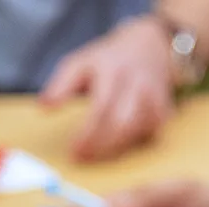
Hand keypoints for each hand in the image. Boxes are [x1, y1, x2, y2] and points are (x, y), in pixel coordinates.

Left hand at [40, 16, 174, 161]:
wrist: (149, 47)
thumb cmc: (108, 60)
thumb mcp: (80, 63)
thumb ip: (61, 85)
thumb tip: (44, 108)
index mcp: (112, 71)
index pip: (101, 107)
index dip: (88, 134)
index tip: (74, 151)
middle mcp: (136, 85)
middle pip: (121, 124)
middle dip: (101, 146)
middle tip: (83, 159)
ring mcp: (154, 99)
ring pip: (136, 133)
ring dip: (116, 149)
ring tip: (97, 156)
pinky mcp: (164, 112)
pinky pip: (149, 136)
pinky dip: (133, 146)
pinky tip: (117, 148)